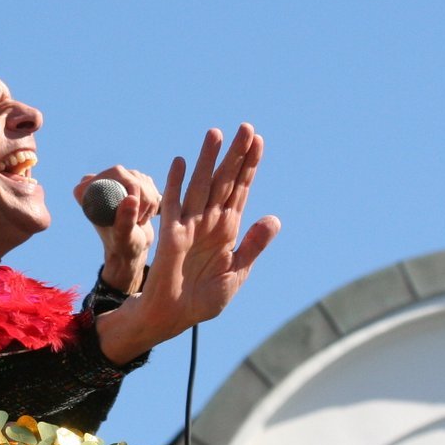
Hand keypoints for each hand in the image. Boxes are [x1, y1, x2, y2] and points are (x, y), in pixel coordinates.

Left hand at [73, 166, 160, 293]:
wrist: (130, 251)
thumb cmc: (122, 247)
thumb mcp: (123, 237)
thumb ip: (124, 222)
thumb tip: (131, 199)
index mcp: (86, 191)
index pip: (114, 174)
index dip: (131, 188)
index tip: (135, 213)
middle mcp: (97, 183)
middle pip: (129, 175)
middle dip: (142, 197)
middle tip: (139, 219)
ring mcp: (113, 183)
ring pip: (140, 178)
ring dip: (149, 200)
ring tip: (141, 220)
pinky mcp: (127, 185)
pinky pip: (147, 181)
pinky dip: (153, 198)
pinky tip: (146, 214)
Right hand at [96, 125, 279, 364]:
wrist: (173, 318)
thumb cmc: (203, 300)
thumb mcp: (236, 274)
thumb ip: (253, 246)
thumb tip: (274, 219)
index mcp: (228, 230)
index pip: (241, 190)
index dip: (249, 166)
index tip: (258, 141)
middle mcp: (210, 222)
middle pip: (225, 181)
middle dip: (235, 155)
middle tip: (246, 127)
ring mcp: (189, 226)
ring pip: (201, 185)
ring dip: (208, 160)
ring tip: (215, 133)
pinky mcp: (170, 236)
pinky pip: (173, 205)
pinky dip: (175, 184)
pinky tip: (180, 162)